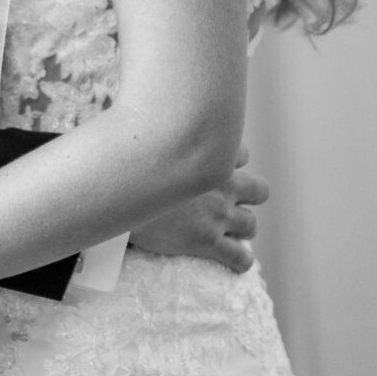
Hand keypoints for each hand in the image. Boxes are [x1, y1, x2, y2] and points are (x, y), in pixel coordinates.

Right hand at [128, 146, 266, 273]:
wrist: (117, 196)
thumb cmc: (127, 165)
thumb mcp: (151, 141)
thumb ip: (164, 136)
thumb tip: (144, 112)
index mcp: (209, 157)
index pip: (241, 153)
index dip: (232, 162)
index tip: (215, 168)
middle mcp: (220, 186)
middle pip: (259, 190)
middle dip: (250, 197)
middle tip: (230, 202)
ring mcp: (217, 216)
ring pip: (252, 225)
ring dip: (243, 229)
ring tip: (228, 233)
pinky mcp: (207, 242)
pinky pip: (240, 257)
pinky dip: (241, 261)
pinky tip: (234, 263)